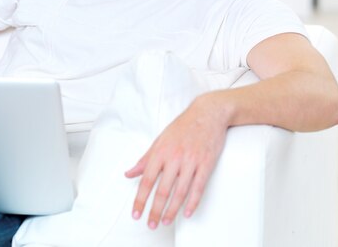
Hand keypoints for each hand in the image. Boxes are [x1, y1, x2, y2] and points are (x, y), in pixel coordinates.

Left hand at [125, 93, 229, 228]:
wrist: (208, 113)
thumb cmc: (183, 126)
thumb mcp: (159, 140)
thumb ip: (145, 159)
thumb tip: (130, 172)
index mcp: (160, 152)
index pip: (146, 180)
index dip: (140, 199)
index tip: (136, 213)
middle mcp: (174, 157)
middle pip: (162, 190)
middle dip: (155, 210)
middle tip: (151, 223)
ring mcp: (191, 161)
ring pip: (180, 192)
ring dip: (172, 210)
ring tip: (166, 221)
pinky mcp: (206, 164)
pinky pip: (198, 187)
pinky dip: (192, 202)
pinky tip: (187, 212)